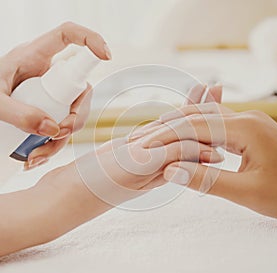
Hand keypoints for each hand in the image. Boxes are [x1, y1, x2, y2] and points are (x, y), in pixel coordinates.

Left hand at [0, 22, 111, 168]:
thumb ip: (19, 113)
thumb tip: (52, 129)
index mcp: (33, 56)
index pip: (68, 35)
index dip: (91, 39)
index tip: (107, 56)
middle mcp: (48, 73)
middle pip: (81, 88)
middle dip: (76, 116)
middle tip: (59, 134)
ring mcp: (51, 92)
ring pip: (75, 112)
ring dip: (62, 138)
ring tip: (37, 155)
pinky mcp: (48, 109)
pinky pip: (62, 126)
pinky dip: (53, 144)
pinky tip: (37, 156)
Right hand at [138, 102, 276, 221]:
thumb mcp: (248, 192)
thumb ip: (208, 180)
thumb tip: (171, 171)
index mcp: (245, 129)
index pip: (193, 128)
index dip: (166, 137)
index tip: (143, 147)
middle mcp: (245, 118)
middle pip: (197, 116)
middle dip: (169, 127)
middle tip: (143, 137)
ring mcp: (249, 121)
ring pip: (205, 118)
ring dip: (180, 126)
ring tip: (157, 135)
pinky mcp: (250, 129)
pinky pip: (216, 124)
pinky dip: (196, 130)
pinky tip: (185, 135)